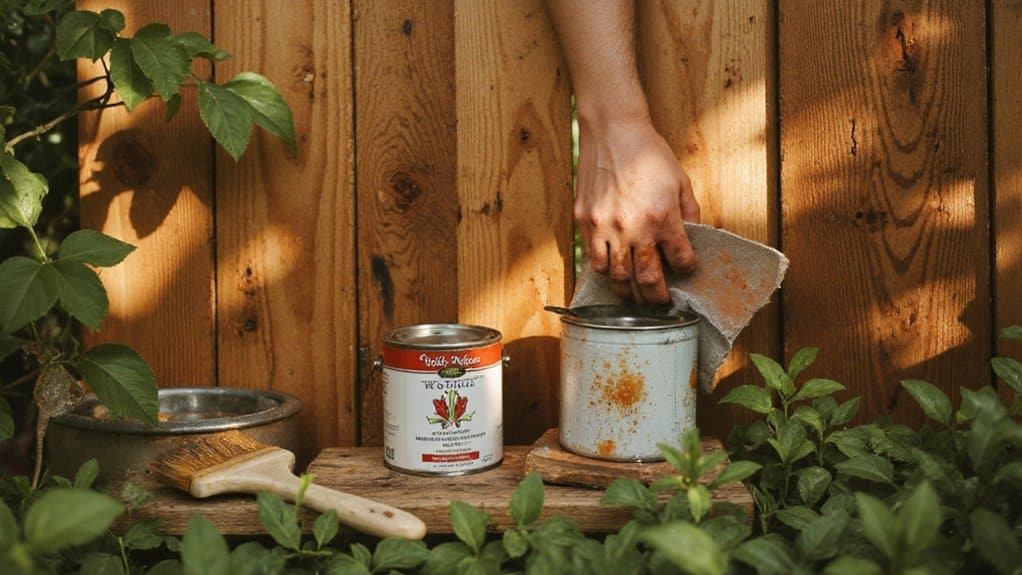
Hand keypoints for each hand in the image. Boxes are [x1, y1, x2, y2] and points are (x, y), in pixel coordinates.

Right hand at [574, 116, 699, 302]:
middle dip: (657, 298)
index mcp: (663, 216)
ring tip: (634, 297)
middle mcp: (634, 227)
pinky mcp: (585, 221)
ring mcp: (605, 226)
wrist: (613, 131)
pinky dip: (605, 272)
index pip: (680, 260)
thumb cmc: (649, 153)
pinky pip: (593, 259)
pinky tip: (612, 273)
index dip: (686, 271)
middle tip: (661, 304)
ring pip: (616, 277)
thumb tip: (693, 240)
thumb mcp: (681, 181)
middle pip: (647, 280)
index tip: (685, 272)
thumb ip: (689, 214)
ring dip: (628, 292)